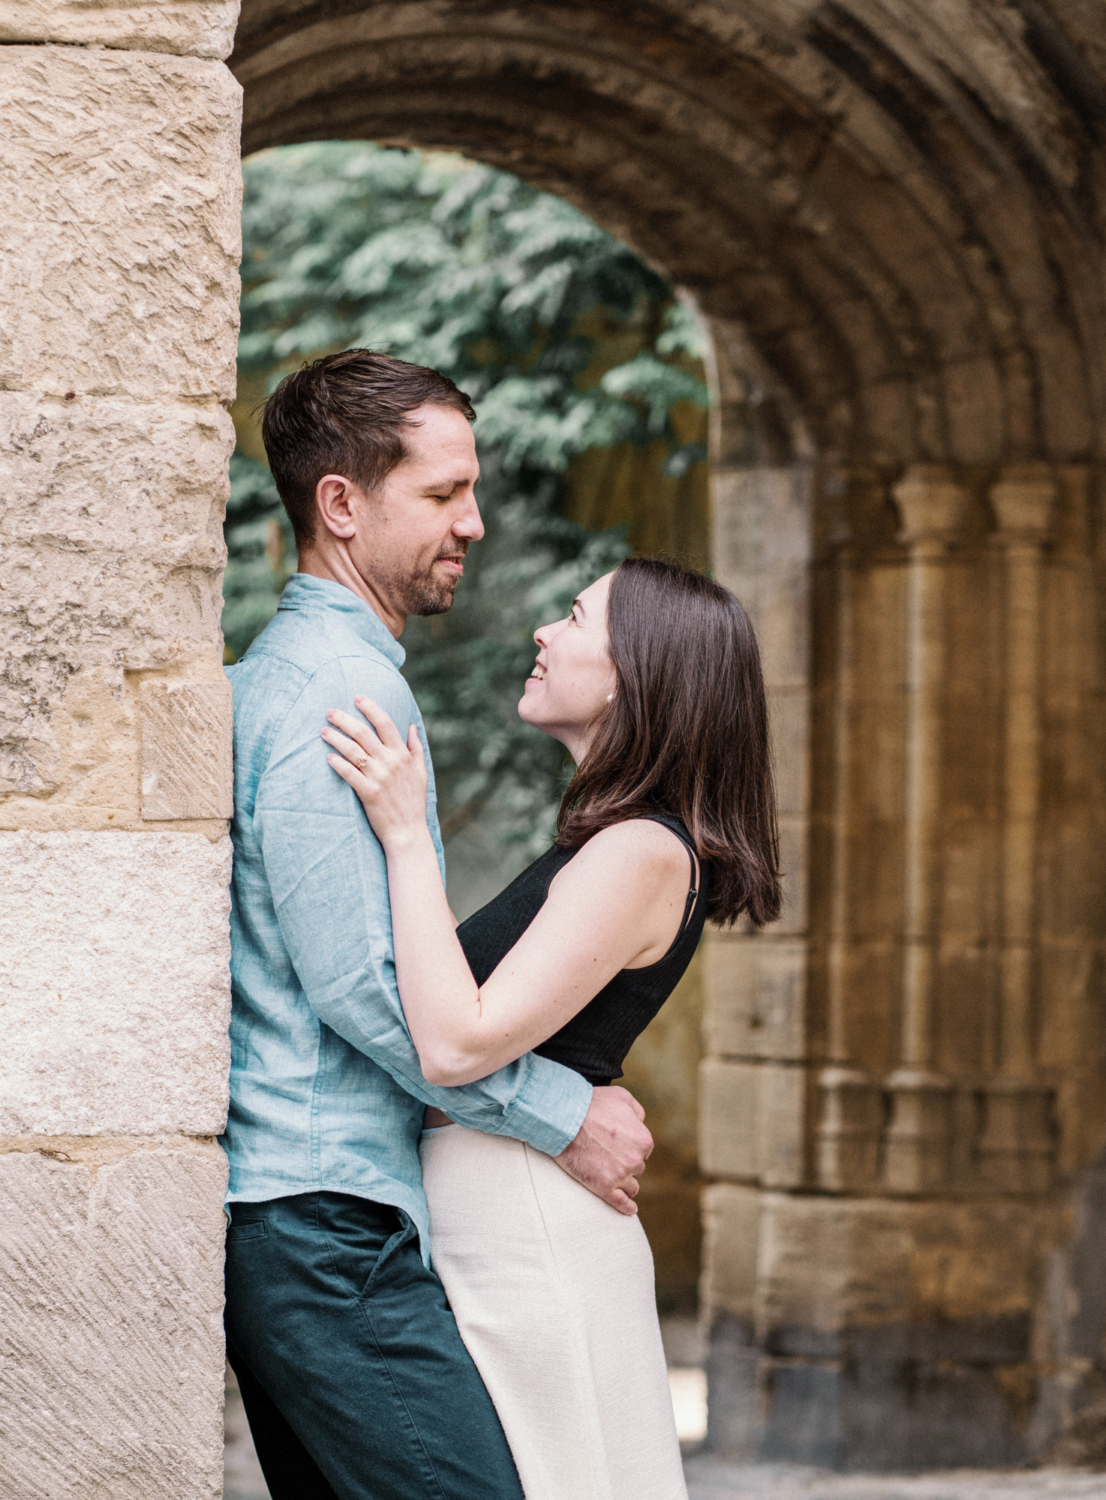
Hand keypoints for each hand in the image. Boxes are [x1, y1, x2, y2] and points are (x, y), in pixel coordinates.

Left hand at [322, 698, 428, 847]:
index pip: (385, 723)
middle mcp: (391, 763)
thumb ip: (415, 748)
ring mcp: (379, 778)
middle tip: (329, 712)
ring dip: (336, 738)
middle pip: (364, 733)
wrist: (408, 832)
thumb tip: (411, 726)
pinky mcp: (369, 793)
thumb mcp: (421, 772)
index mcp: (402, 755)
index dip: (370, 707)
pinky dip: (338, 763)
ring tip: (324, 732)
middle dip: (344, 719)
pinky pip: (349, 774)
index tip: (357, 697)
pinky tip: (328, 757)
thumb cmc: (413, 802)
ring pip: (353, 751)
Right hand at [554, 1086, 652, 1215]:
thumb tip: (641, 1123)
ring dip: (625, 1184)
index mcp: (644, 1140)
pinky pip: (621, 1203)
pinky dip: (627, 1207)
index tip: (617, 1144)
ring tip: (614, 1179)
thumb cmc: (592, 1104)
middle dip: (627, 1164)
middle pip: (637, 1168)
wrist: (565, 1118)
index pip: (644, 1150)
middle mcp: (636, 1160)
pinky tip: (630, 1209)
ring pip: (631, 1187)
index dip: (630, 1147)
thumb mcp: (622, 1097)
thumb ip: (638, 1112)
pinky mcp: (604, 1187)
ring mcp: (620, 1176)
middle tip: (609, 1156)